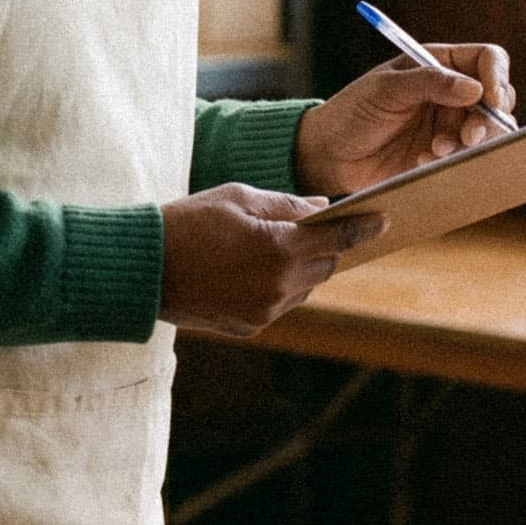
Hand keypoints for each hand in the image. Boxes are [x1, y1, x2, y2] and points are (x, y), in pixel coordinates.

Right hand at [159, 184, 385, 337]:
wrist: (142, 269)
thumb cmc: (187, 222)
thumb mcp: (237, 198)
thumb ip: (285, 204)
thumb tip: (321, 209)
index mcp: (278, 248)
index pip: (336, 238)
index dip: (362, 228)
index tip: (383, 220)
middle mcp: (278, 286)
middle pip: (325, 266)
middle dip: (324, 247)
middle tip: (316, 230)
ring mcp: (265, 311)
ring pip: (304, 288)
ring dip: (300, 268)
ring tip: (274, 248)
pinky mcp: (250, 326)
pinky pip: (280, 304)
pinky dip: (278, 286)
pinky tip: (252, 268)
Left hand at [293, 43, 515, 198]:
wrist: (330, 155)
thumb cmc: (351, 112)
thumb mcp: (386, 90)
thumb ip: (429, 83)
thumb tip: (476, 88)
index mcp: (437, 64)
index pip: (487, 59)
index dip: (497, 77)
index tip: (491, 100)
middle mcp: (450, 92)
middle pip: (497, 98)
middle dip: (487, 119)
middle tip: (468, 137)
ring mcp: (449, 124)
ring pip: (488, 131)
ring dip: (468, 143)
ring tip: (435, 150)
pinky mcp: (444, 154)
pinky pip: (468, 157)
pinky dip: (453, 161)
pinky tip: (421, 161)